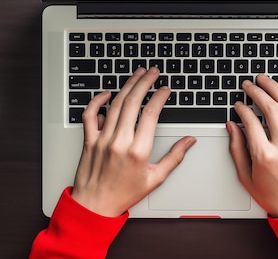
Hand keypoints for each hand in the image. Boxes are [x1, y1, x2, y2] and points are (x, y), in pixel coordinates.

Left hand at [71, 67, 195, 216]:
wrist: (94, 207)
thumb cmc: (123, 195)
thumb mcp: (155, 179)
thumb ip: (175, 157)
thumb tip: (189, 141)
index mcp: (138, 151)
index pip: (151, 114)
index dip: (160, 97)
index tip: (166, 89)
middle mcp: (119, 142)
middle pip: (133, 102)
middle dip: (145, 82)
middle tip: (153, 71)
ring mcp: (102, 140)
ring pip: (115, 104)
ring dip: (127, 86)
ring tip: (137, 75)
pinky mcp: (89, 141)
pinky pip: (90, 115)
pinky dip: (97, 101)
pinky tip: (107, 93)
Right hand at [227, 74, 277, 217]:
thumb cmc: (272, 194)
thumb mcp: (245, 175)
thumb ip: (236, 148)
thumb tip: (231, 125)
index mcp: (265, 156)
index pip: (251, 121)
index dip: (242, 108)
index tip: (238, 104)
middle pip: (271, 107)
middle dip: (257, 91)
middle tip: (248, 84)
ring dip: (275, 89)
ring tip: (264, 81)